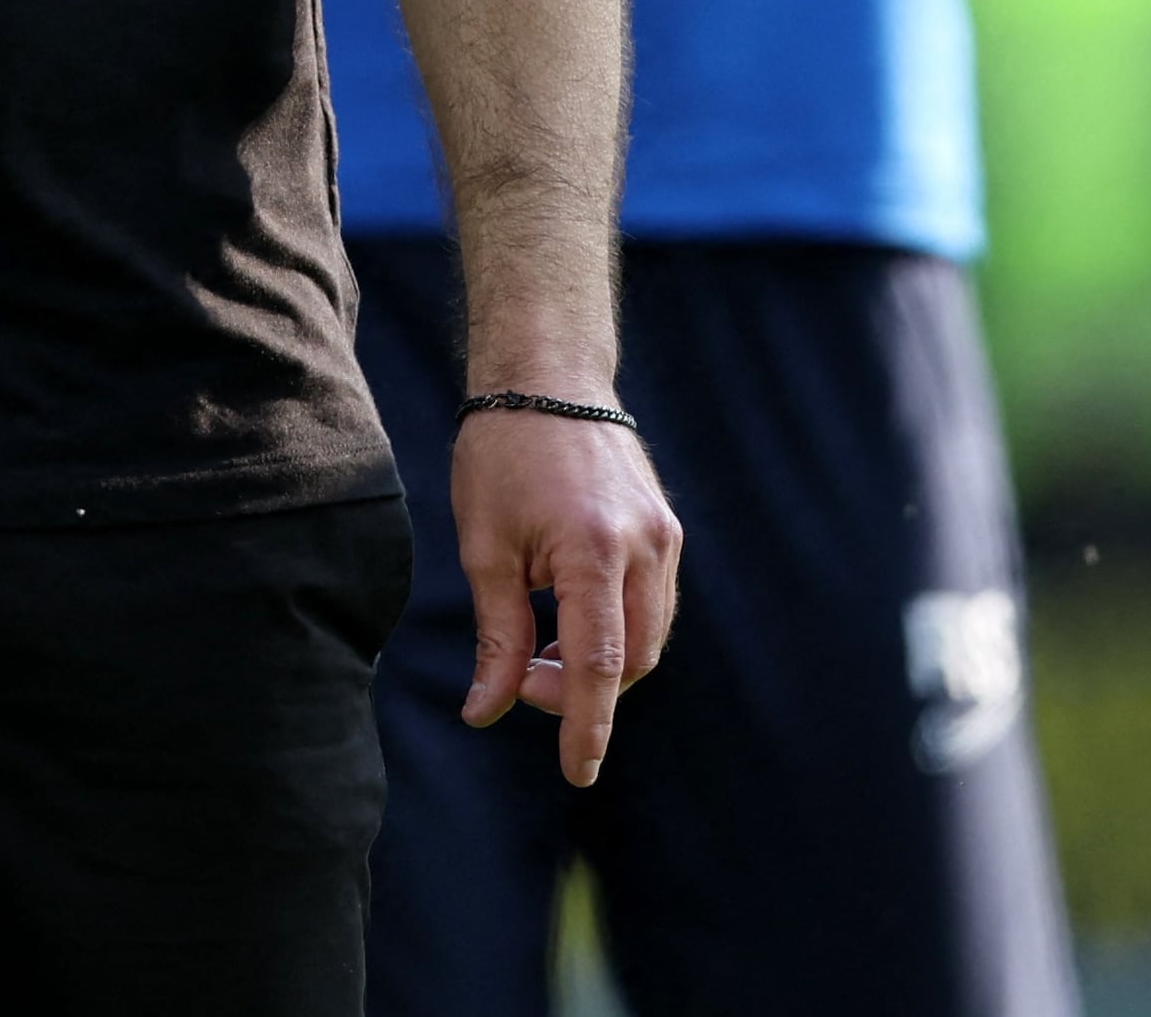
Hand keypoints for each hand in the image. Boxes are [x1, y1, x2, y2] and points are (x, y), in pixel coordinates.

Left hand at [452, 405, 680, 787]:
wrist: (547, 377)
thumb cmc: (503, 455)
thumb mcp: (485, 547)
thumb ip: (497, 637)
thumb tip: (486, 711)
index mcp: (593, 550)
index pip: (598, 666)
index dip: (586, 728)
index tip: (576, 774)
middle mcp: (643, 546)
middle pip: (630, 661)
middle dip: (581, 692)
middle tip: (524, 681)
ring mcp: (662, 536)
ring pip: (647, 637)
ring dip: (600, 664)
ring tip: (542, 651)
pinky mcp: (665, 528)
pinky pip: (651, 604)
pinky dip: (616, 630)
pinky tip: (571, 618)